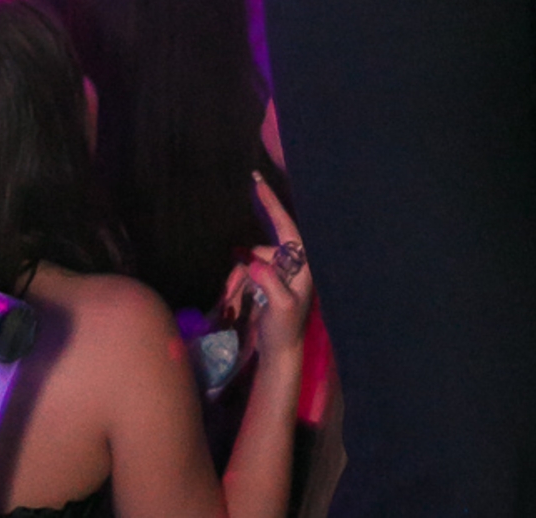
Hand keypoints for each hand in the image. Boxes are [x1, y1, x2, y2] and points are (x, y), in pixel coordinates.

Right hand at [225, 173, 312, 358]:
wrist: (279, 352)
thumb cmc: (285, 329)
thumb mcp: (281, 306)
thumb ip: (270, 281)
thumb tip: (253, 262)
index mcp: (302, 264)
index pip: (287, 227)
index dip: (273, 204)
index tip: (259, 183)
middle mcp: (291, 263)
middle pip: (261, 250)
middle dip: (245, 271)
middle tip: (237, 293)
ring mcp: (277, 273)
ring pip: (249, 263)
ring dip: (239, 283)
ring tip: (235, 306)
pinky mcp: (265, 282)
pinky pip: (245, 274)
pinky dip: (236, 287)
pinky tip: (233, 304)